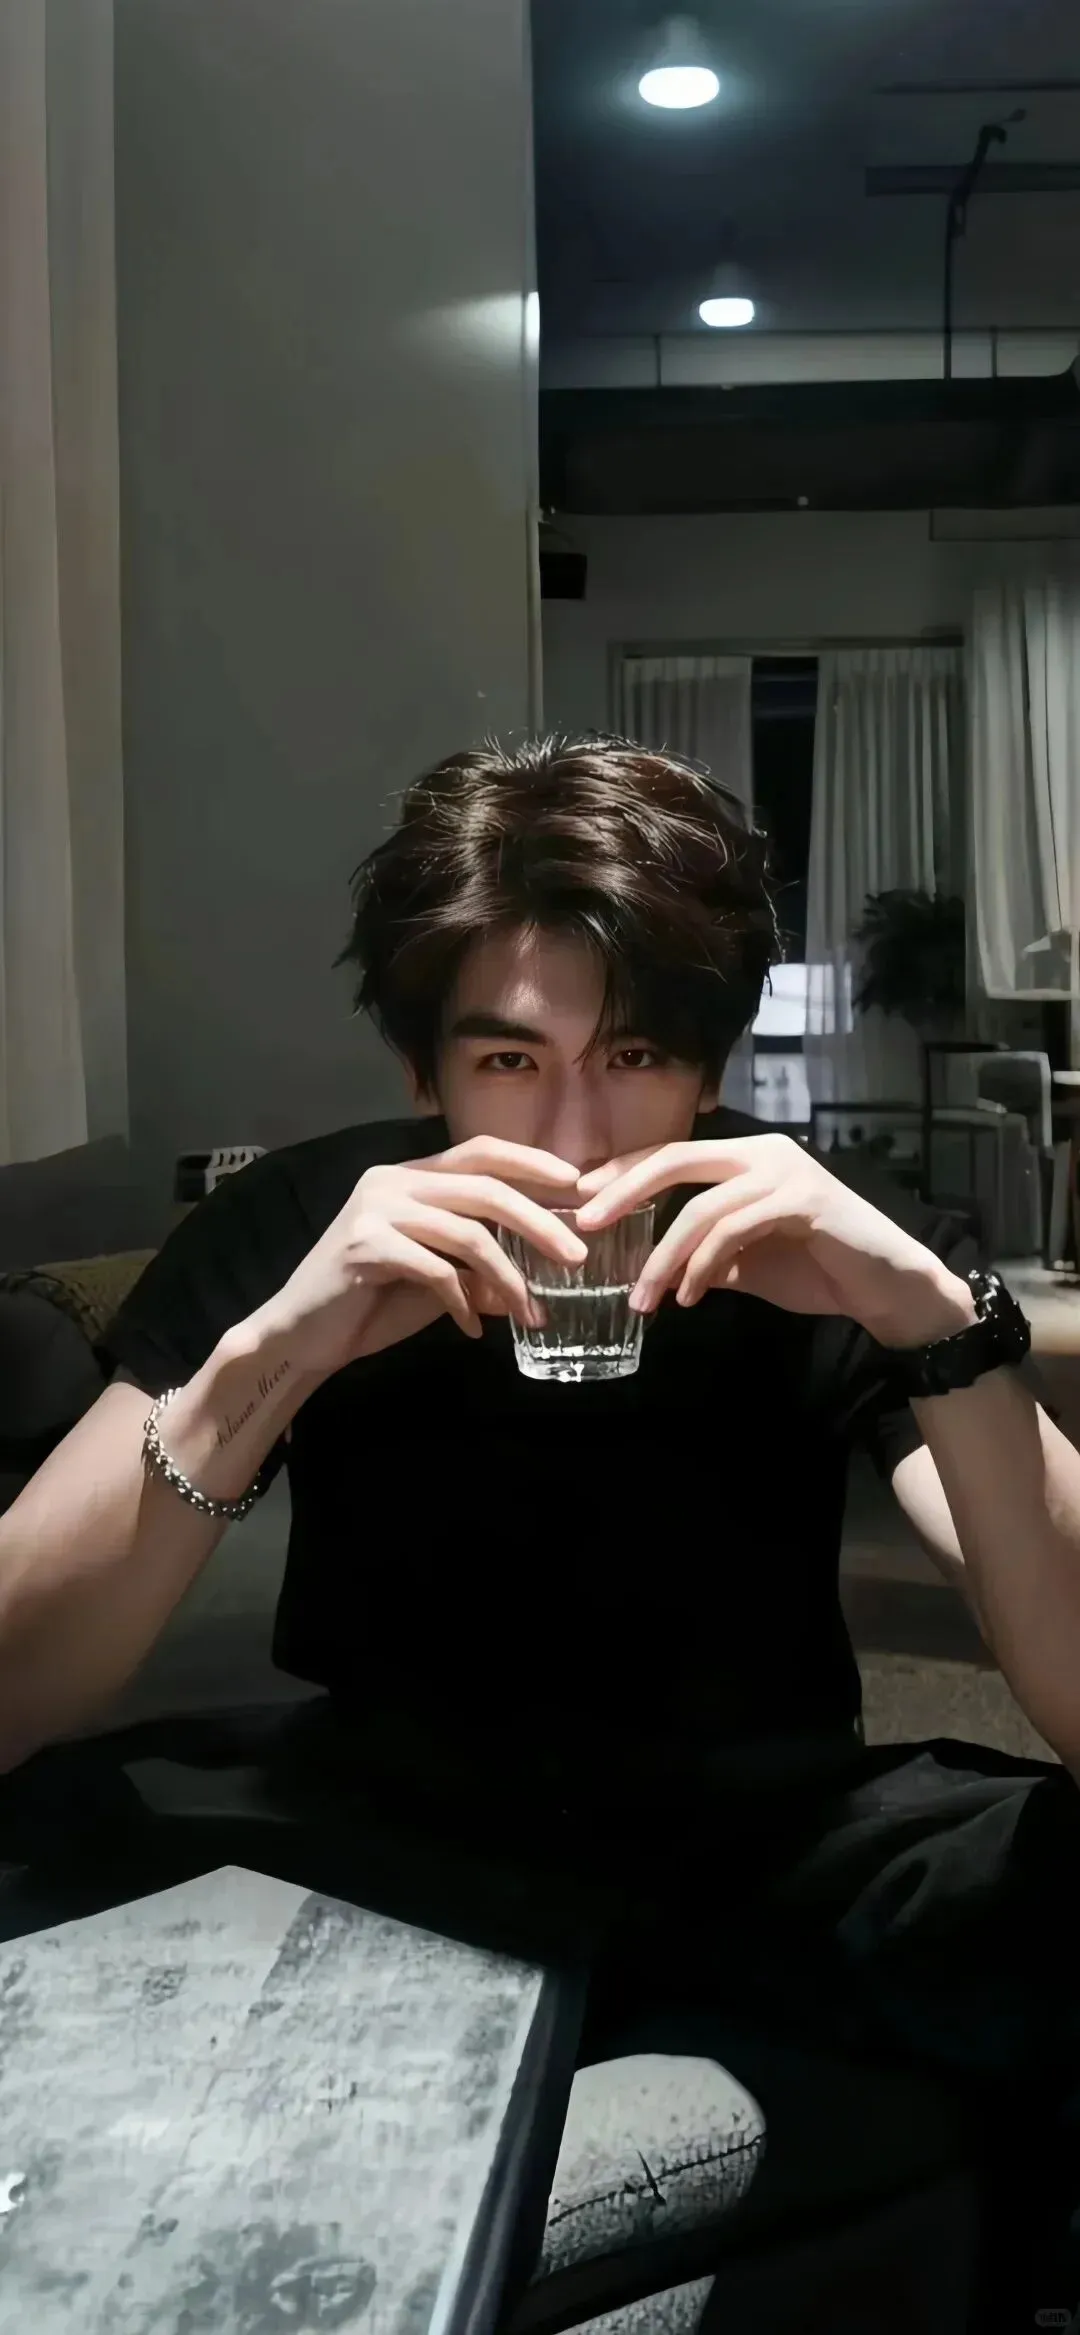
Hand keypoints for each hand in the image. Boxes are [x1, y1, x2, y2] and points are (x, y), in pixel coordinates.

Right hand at [253, 1137, 587, 1379]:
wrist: (300, 1336)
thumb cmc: (368, 1304)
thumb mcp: (435, 1282)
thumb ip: (477, 1270)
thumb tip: (534, 1283)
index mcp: (409, 1177)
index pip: (480, 1151)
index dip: (532, 1162)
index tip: (578, 1183)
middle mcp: (392, 1182)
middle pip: (485, 1188)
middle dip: (539, 1221)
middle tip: (578, 1256)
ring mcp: (375, 1210)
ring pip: (467, 1233)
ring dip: (510, 1276)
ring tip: (534, 1312)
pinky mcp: (363, 1247)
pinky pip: (435, 1270)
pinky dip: (462, 1303)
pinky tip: (474, 1330)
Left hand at [575, 1133, 975, 1346]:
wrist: (888, 1288)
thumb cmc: (819, 1270)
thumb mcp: (745, 1264)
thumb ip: (704, 1256)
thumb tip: (652, 1270)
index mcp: (746, 1157)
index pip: (672, 1153)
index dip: (624, 1172)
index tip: (582, 1198)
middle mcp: (763, 1153)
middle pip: (676, 1158)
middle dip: (625, 1190)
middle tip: (588, 1224)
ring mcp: (786, 1173)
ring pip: (701, 1206)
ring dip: (664, 1256)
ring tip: (643, 1299)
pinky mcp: (805, 1201)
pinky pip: (735, 1229)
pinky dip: (703, 1266)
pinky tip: (689, 1297)